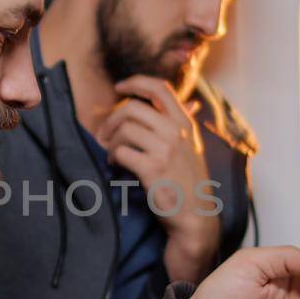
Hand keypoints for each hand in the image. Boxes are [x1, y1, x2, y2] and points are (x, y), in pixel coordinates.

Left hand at [96, 76, 219, 282]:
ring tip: (111, 154)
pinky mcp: (152, 169)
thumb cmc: (189, 182)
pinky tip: (115, 166)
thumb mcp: (192, 147)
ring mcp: (165, 150)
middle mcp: (176, 132)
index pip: (160, 88)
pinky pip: (121, 151)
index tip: (119, 87)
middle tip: (104, 133)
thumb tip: (183, 102)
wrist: (195, 216)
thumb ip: (182, 124)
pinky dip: (112, 157)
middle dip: (111, 118)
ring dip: (110, 141)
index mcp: (185, 123)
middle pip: (132, 108)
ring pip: (124, 129)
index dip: (135, 82)